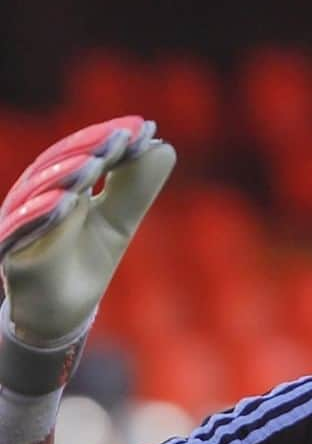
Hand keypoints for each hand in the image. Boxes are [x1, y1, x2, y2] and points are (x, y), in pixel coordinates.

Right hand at [0, 116, 174, 346]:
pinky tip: (66, 202)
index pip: (85, 152)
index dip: (112, 139)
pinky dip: (42, 214)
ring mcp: (21, 221)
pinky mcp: (10, 250)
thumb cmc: (84, 263)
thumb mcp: (118, 224)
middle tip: (122, 137)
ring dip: (68, 175)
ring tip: (96, 162)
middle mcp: (37, 195)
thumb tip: (165, 147)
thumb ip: (135, 188)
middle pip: (62, 165)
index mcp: (62, 183)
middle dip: (92, 149)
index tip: (144, 128)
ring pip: (41, 192)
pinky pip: (23, 229)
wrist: (57, 314)